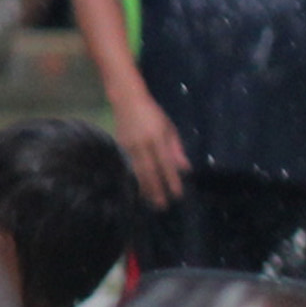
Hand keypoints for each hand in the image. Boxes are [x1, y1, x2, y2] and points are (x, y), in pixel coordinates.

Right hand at [109, 87, 187, 205]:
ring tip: (152, 202)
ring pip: (138, 171)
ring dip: (145, 188)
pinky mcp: (120, 146)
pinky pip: (130, 166)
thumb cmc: (153, 113)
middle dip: (156, 190)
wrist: (126, 99)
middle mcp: (143, 144)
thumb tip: (185, 169)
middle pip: (150, 171)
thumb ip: (176, 149)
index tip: (177, 195)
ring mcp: (129, 146)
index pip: (166, 164)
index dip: (171, 180)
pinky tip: (140, 189)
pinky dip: (136, 179)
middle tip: (162, 206)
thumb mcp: (169, 128)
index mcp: (157, 138)